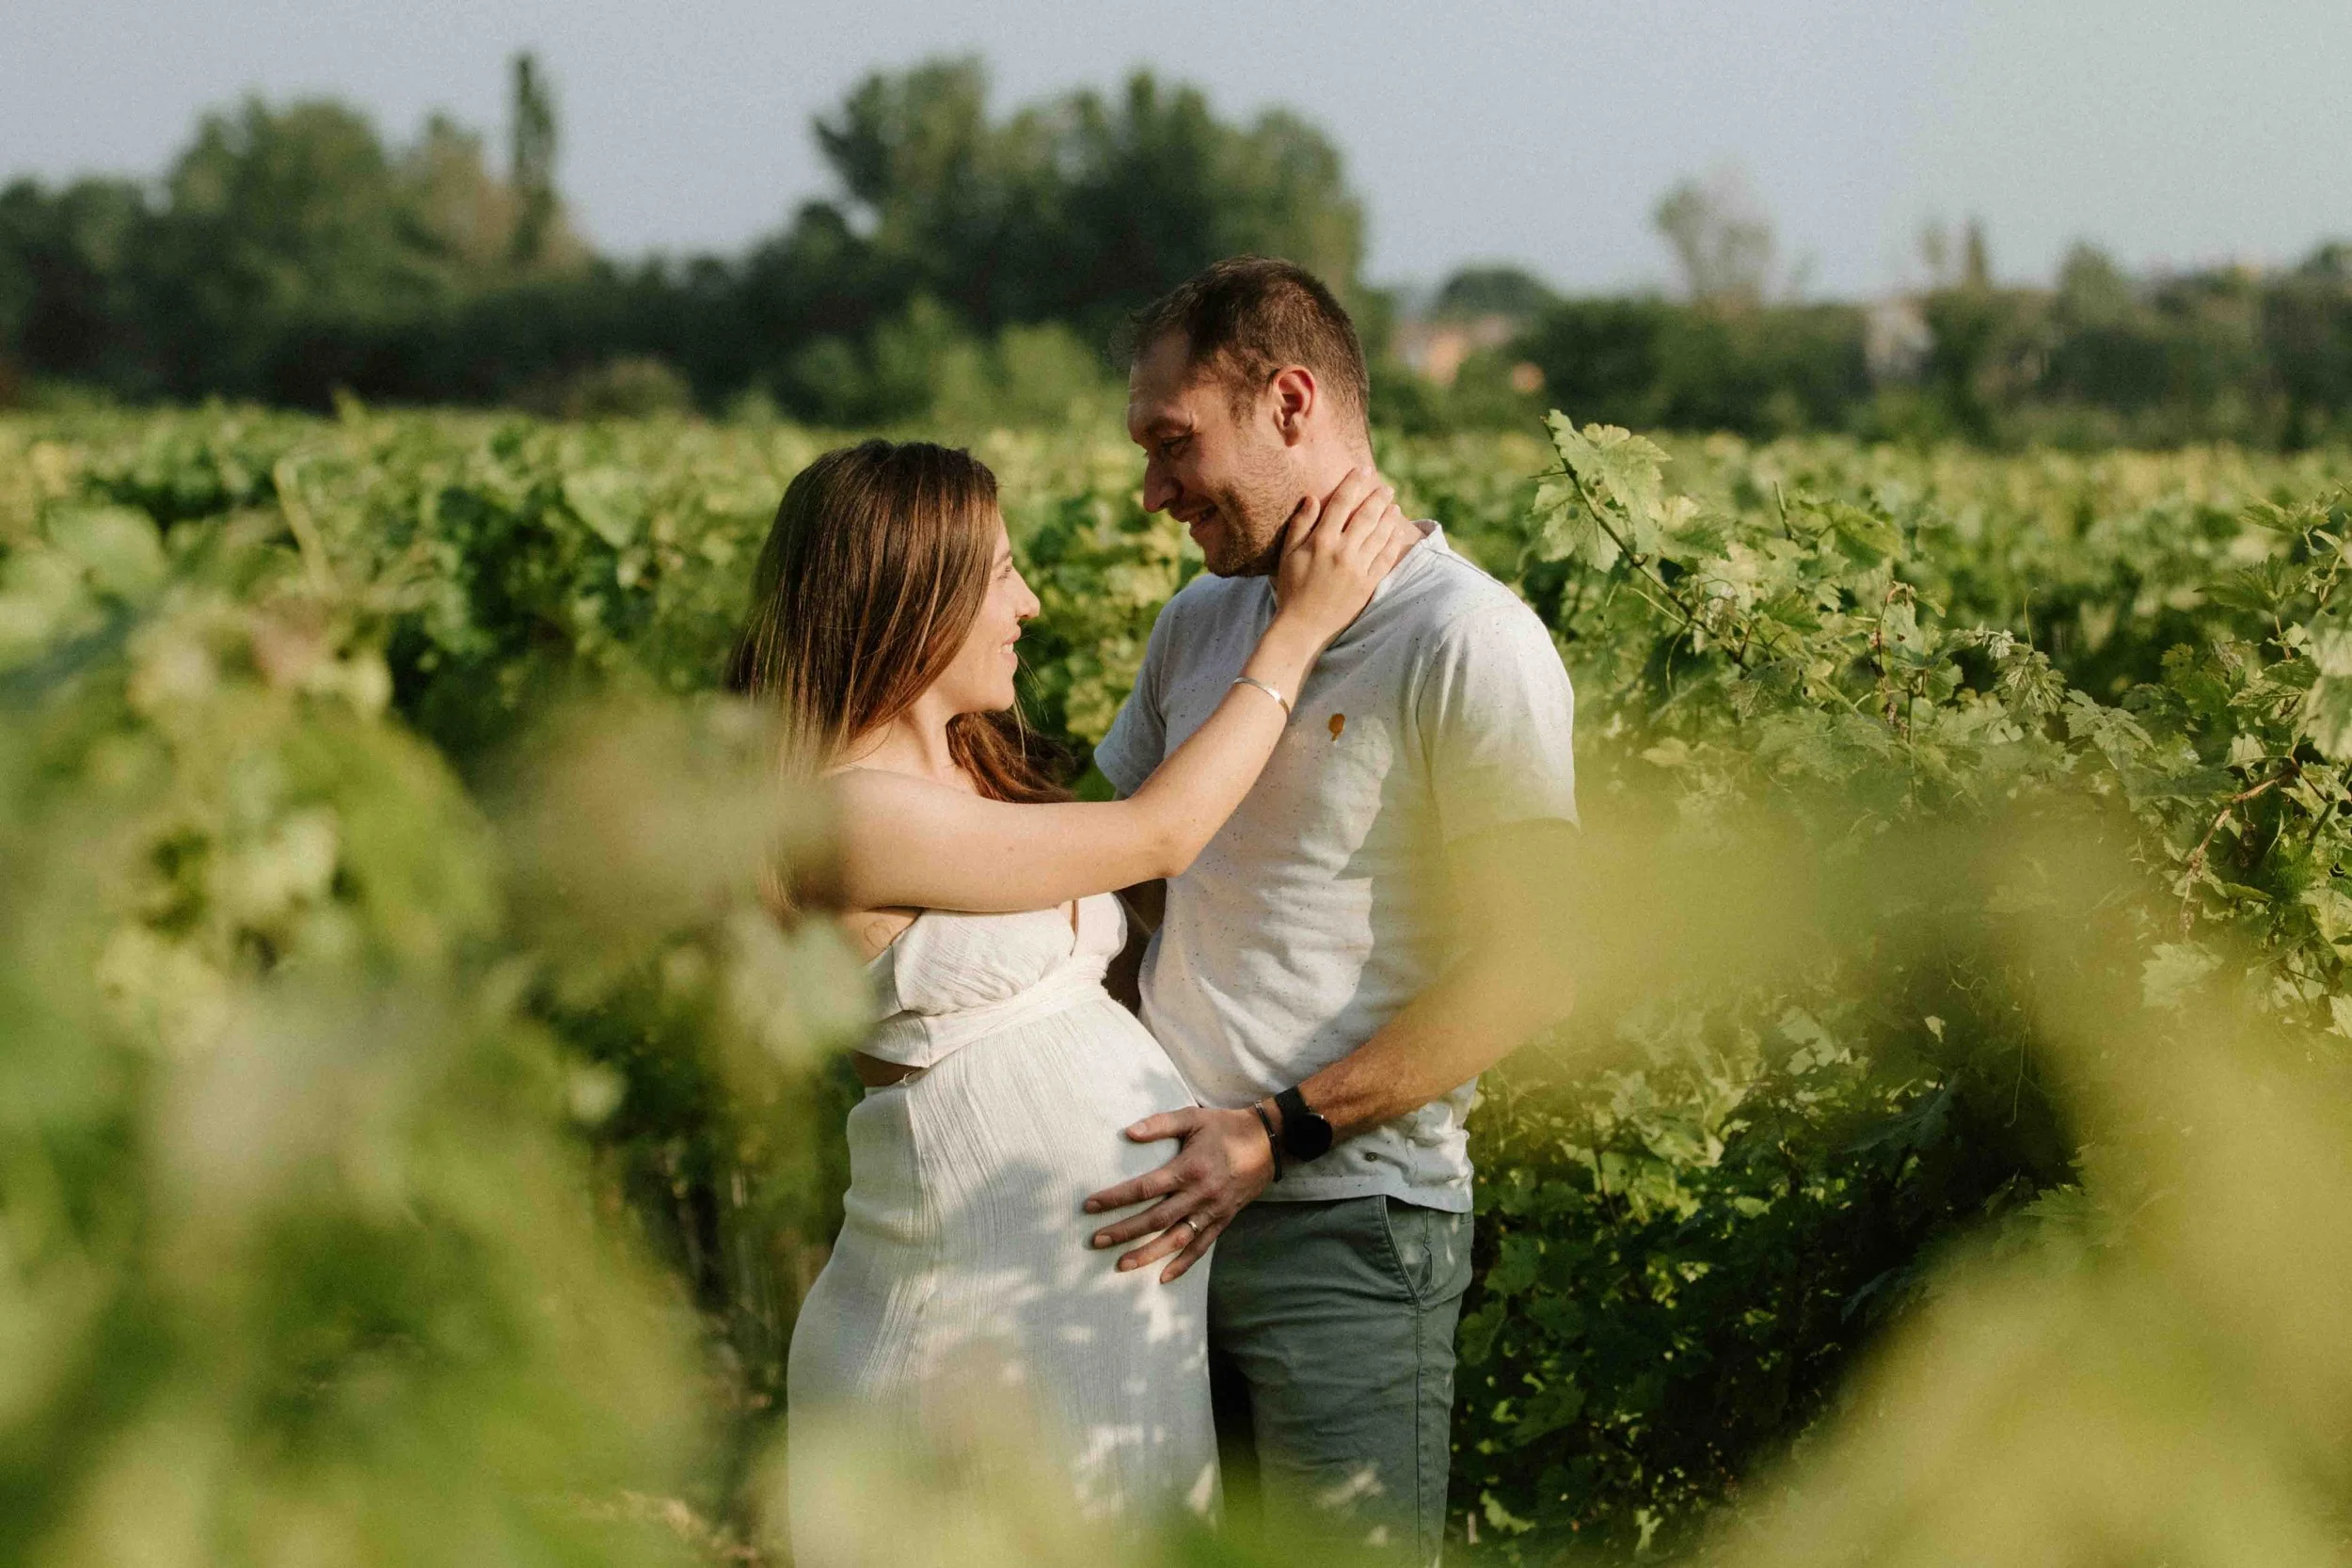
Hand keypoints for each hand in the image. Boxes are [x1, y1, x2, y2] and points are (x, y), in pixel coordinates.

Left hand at [1082, 1105, 1277, 1282]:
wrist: (1269, 1142)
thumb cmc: (1226, 1127)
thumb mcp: (1193, 1117)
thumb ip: (1160, 1124)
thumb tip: (1129, 1133)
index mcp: (1188, 1169)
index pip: (1144, 1188)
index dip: (1115, 1198)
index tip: (1090, 1206)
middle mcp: (1199, 1195)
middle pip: (1155, 1219)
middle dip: (1123, 1232)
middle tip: (1096, 1241)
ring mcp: (1212, 1211)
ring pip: (1176, 1239)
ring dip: (1148, 1254)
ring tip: (1121, 1264)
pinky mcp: (1223, 1220)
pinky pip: (1202, 1247)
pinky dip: (1183, 1264)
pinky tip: (1163, 1277)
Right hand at [1269, 466, 1415, 645]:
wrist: (1303, 627)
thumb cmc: (1291, 589)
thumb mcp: (1287, 555)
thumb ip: (1300, 525)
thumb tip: (1312, 498)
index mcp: (1321, 541)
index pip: (1341, 504)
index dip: (1353, 484)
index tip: (1363, 470)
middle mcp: (1342, 551)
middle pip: (1365, 516)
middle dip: (1377, 497)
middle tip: (1386, 486)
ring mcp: (1358, 568)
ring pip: (1379, 534)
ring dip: (1388, 516)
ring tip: (1394, 505)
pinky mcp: (1368, 584)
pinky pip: (1385, 558)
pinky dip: (1393, 542)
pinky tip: (1396, 532)